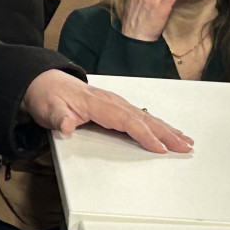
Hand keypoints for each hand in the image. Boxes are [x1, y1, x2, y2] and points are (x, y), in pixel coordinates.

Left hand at [22, 70, 193, 153]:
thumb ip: (58, 118)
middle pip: (143, 118)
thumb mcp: (48, 109)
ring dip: (167, 129)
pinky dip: (158, 124)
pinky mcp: (116, 106)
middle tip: (185, 147)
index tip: (159, 147)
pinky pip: (141, 116)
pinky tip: (169, 131)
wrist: (43, 82)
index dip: (144, 134)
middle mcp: (110, 101)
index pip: (125, 120)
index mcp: (97, 103)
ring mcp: (115, 103)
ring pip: (146, 117)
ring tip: (186, 141)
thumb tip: (66, 125)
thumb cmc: (47, 97)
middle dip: (165, 133)